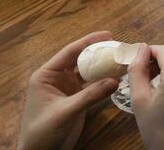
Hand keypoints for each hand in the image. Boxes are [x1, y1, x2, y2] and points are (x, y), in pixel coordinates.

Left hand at [18, 31, 118, 149]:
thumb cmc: (43, 130)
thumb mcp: (65, 111)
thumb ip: (89, 96)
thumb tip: (114, 81)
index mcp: (47, 75)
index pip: (69, 52)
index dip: (88, 42)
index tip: (107, 34)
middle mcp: (57, 78)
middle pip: (80, 59)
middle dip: (98, 52)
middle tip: (118, 45)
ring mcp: (68, 89)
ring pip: (87, 72)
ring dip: (102, 66)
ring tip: (120, 58)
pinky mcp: (77, 99)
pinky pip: (92, 86)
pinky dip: (103, 81)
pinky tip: (116, 77)